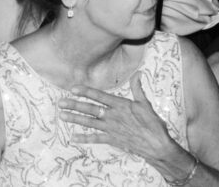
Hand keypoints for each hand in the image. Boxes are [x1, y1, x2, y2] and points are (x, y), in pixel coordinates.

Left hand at [57, 73, 177, 168]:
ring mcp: (111, 129)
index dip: (86, 92)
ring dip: (75, 119)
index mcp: (120, 105)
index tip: (73, 88)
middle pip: (90, 109)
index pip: (99, 96)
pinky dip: (84, 139)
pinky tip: (73, 138)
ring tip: (62, 115)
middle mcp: (113, 116)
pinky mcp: (112, 139)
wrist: (157, 146)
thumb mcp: (146, 104)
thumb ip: (138, 89)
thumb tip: (138, 73)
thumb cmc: (153, 124)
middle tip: (60, 103)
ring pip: (90, 123)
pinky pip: (96, 139)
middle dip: (74, 105)